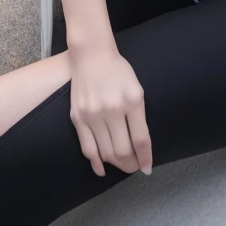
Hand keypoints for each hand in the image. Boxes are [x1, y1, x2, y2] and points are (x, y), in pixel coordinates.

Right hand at [68, 42, 152, 177]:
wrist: (92, 55)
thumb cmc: (118, 71)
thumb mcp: (137, 90)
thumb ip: (139, 116)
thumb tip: (140, 146)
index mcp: (132, 101)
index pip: (140, 140)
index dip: (145, 159)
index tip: (147, 168)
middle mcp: (111, 110)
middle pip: (122, 150)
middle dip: (131, 164)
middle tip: (135, 167)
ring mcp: (92, 114)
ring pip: (105, 152)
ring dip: (116, 164)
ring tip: (122, 164)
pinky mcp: (77, 117)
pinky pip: (87, 147)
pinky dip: (95, 162)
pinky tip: (102, 170)